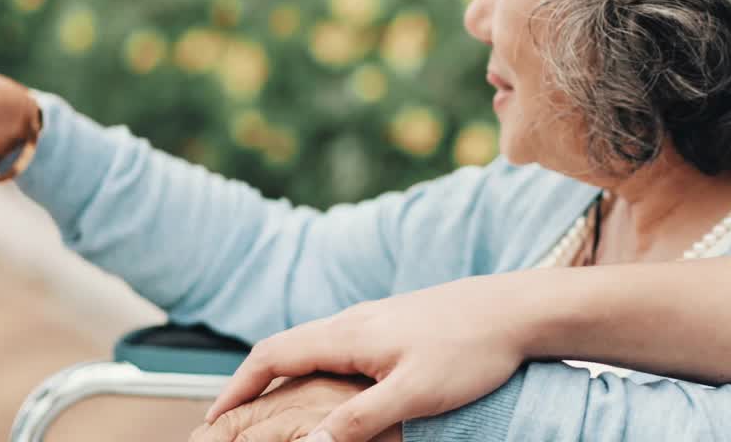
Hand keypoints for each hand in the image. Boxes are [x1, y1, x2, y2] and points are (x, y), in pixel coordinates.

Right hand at [206, 274, 532, 441]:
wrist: (518, 310)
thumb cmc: (473, 348)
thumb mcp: (414, 393)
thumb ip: (358, 420)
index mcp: (350, 333)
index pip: (272, 355)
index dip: (237, 387)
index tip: (212, 419)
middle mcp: (357, 319)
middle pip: (287, 349)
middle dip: (253, 384)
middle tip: (232, 420)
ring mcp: (378, 319)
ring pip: (316, 347)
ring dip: (287, 376)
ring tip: (273, 411)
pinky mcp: (399, 324)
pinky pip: (343, 346)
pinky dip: (319, 370)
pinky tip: (333, 390)